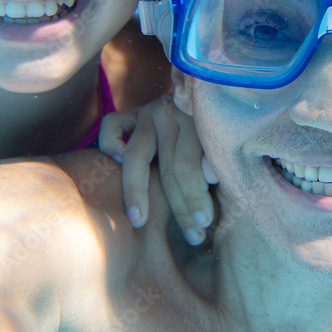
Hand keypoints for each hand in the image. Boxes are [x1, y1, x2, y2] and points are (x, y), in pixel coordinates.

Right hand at [99, 96, 216, 243]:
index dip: (195, 197)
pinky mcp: (130, 112)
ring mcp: (149, 111)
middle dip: (180, 206)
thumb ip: (216, 159)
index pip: (190, 165)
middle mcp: (173, 113)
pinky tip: (117, 168)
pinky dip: (110, 146)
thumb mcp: (221, 145)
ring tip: (139, 221)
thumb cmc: (214, 135)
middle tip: (190, 236)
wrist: (203, 95)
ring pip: (137, 157)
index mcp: (199, 120)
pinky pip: (111, 127)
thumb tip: (210, 176)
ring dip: (137, 193)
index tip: (203, 223)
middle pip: (169, 167)